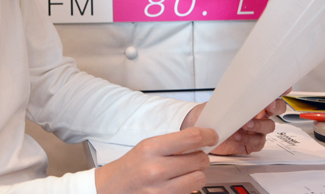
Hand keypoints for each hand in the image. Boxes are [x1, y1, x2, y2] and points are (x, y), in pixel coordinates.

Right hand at [95, 127, 217, 193]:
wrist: (112, 189)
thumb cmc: (130, 167)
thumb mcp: (146, 147)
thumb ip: (171, 144)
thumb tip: (199, 139)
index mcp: (151, 148)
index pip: (190, 138)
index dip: (207, 136)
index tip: (212, 136)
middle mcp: (156, 169)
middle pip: (200, 159)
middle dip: (201, 156)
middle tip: (194, 155)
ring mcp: (161, 189)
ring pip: (199, 178)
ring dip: (196, 173)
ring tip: (185, 171)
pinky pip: (190, 192)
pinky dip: (188, 187)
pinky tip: (177, 183)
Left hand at [181, 90, 289, 155]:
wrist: (198, 128)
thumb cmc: (210, 111)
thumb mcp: (221, 99)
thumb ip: (235, 94)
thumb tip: (243, 87)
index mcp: (252, 100)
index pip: (270, 92)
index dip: (280, 89)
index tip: (284, 87)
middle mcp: (257, 114)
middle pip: (277, 109)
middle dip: (276, 107)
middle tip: (268, 105)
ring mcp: (255, 129)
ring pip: (269, 127)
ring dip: (258, 125)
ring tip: (245, 124)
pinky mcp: (250, 144)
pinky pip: (258, 143)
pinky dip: (249, 140)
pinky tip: (238, 136)